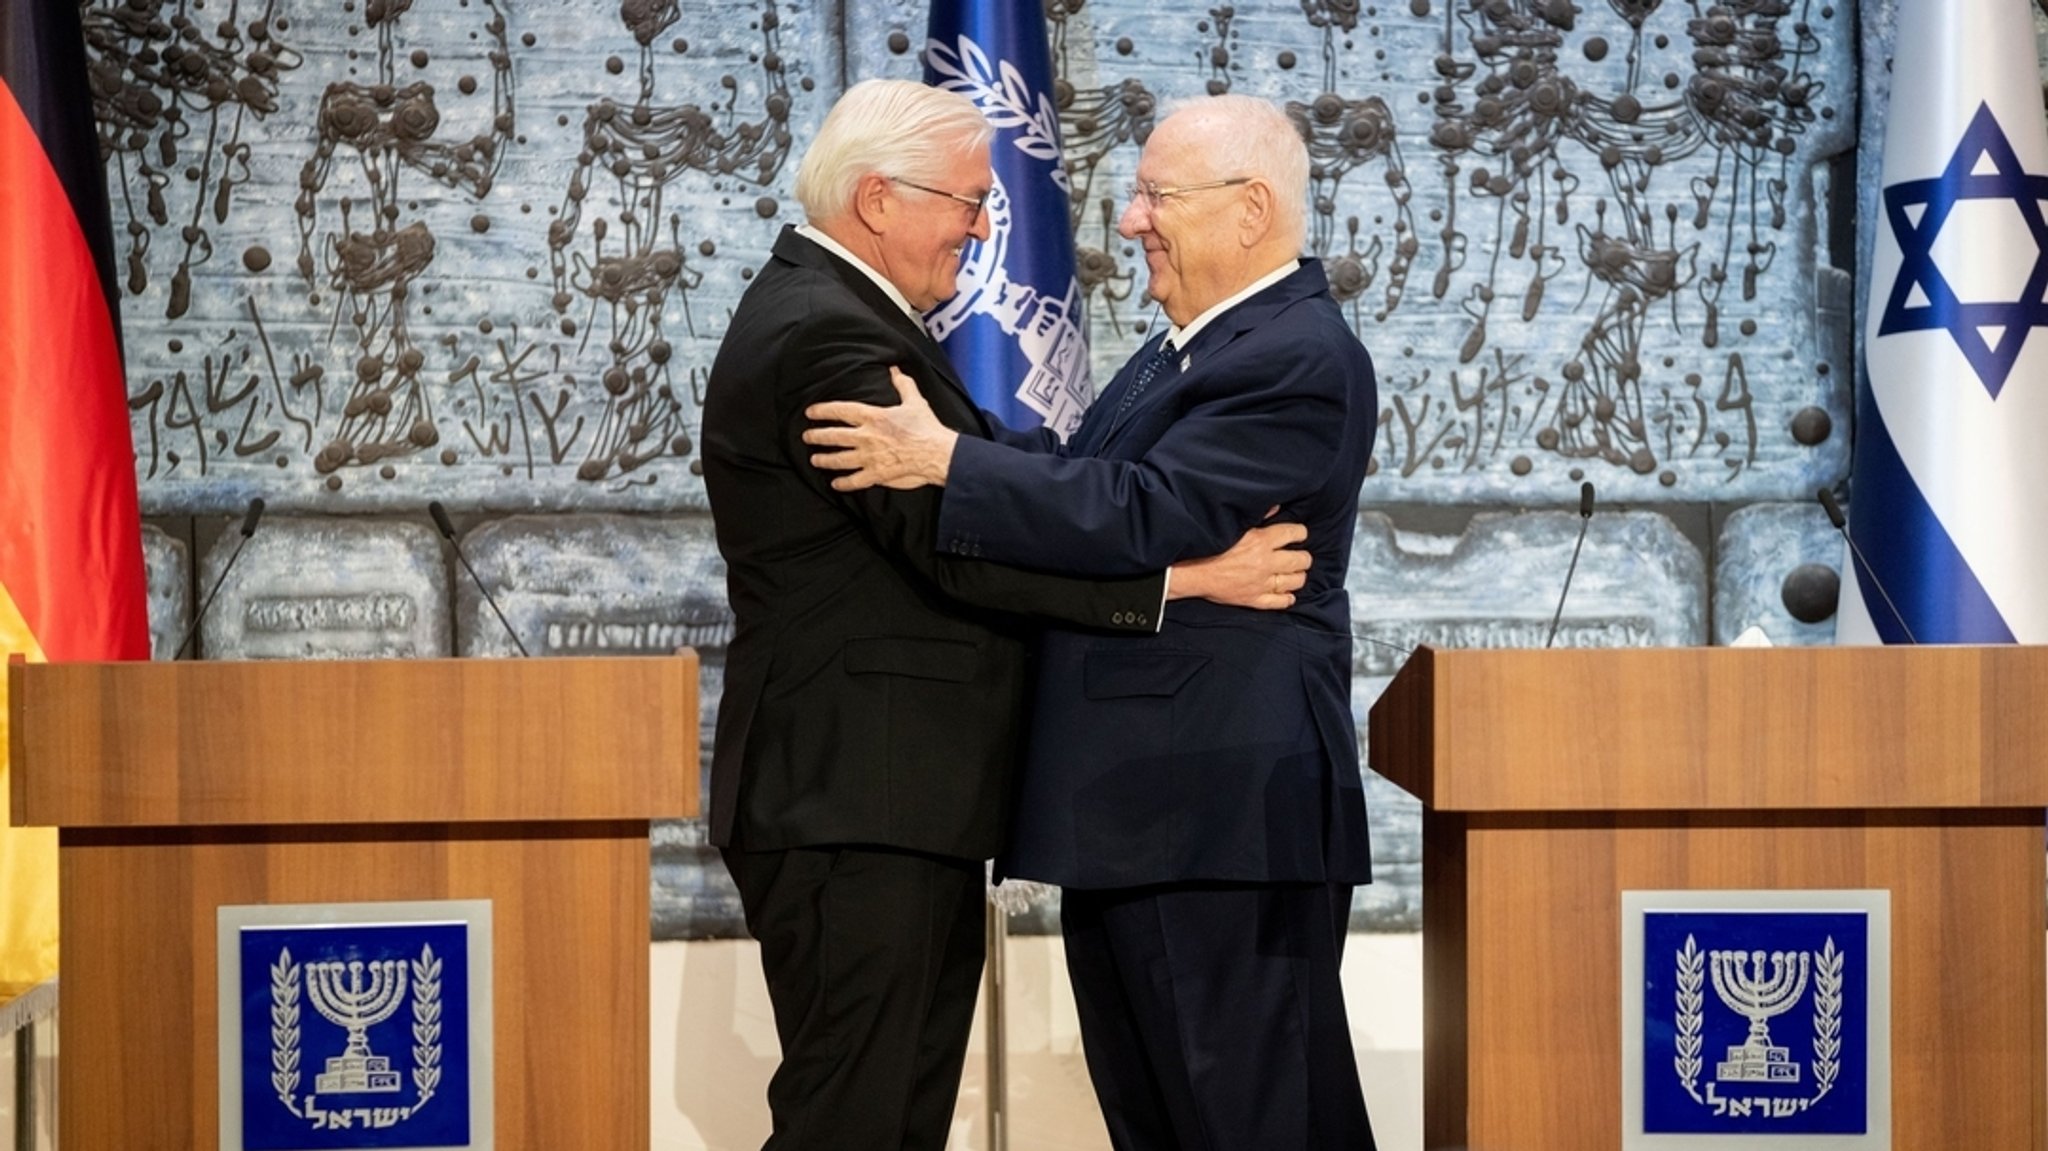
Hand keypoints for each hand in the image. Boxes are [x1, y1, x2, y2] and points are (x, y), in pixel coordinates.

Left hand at [804, 366, 959, 490]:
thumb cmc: (927, 428)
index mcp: (874, 417)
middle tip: (806, 436)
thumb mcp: (915, 401)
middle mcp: (867, 437)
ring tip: (814, 459)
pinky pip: (855, 480)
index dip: (823, 410)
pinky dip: (843, 483)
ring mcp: (870, 457)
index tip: (811, 412)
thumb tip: (895, 370)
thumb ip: (903, 385)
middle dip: (817, 436)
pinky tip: (835, 483)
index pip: (841, 411)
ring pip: (839, 459)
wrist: (937, 453)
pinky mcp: (877, 474)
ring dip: (824, 459)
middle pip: (834, 436)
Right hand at [1168, 517, 1310, 609]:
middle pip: (1301, 560)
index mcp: (1261, 541)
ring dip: (1297, 576)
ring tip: (1294, 573)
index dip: (1300, 533)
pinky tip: (1287, 593)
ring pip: (1295, 582)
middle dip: (1303, 557)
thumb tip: (1276, 508)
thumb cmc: (1210, 547)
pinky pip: (1280, 602)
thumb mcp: (1233, 526)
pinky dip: (1287, 598)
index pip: (1294, 534)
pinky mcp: (1254, 599)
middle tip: (1299, 556)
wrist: (1192, 572)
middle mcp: (1266, 562)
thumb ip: (1257, 517)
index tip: (1299, 534)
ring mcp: (1262, 583)